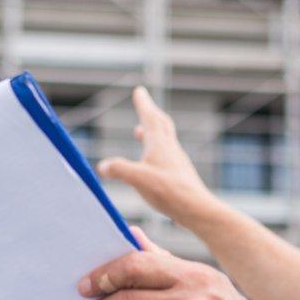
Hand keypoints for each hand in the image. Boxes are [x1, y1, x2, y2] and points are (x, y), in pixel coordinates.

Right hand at [97, 86, 215, 228]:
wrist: (196, 209)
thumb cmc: (169, 192)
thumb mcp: (138, 179)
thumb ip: (119, 170)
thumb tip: (103, 166)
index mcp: (160, 144)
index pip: (150, 118)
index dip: (143, 104)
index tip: (139, 90)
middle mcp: (170, 149)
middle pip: (160, 124)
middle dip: (150, 112)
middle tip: (144, 103)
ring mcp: (176, 161)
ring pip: (164, 140)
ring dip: (152, 132)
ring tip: (140, 131)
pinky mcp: (179, 175)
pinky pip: (165, 155)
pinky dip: (156, 150)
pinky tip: (151, 162)